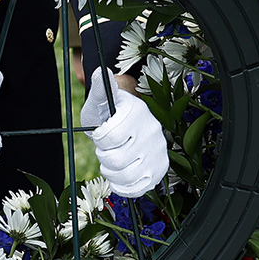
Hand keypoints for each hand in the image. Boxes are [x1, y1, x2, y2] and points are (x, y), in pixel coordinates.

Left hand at [80, 78, 168, 195]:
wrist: (124, 125)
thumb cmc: (107, 112)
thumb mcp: (100, 100)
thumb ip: (100, 89)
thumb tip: (99, 71)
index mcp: (138, 112)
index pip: (110, 136)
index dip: (99, 138)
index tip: (100, 133)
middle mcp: (153, 131)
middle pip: (117, 159)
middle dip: (103, 156)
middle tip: (105, 148)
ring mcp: (158, 152)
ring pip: (127, 175)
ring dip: (111, 172)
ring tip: (111, 160)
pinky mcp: (159, 170)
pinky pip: (139, 188)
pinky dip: (123, 186)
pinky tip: (118, 176)